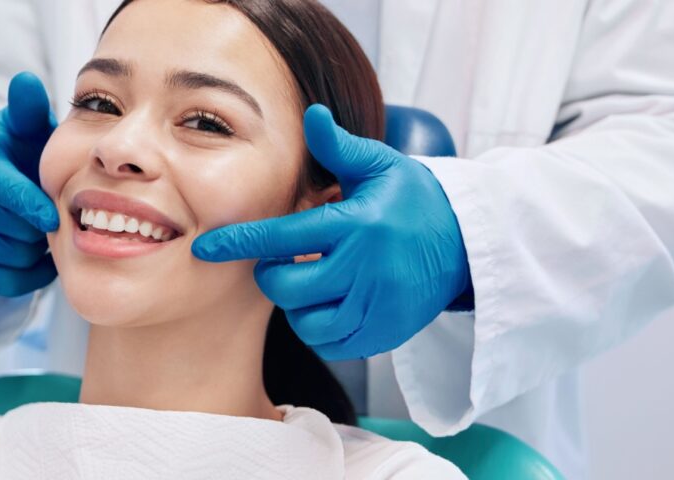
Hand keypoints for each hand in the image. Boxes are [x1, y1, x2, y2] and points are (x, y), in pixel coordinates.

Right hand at [0, 72, 59, 296]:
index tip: (53, 217)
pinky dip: (27, 274)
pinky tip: (39, 255)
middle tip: (58, 218)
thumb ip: (28, 108)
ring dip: (35, 249)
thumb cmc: (19, 150)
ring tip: (46, 232)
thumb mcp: (24, 126)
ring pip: (7, 256)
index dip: (28, 205)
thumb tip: (26, 81)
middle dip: (38, 227)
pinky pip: (0, 280)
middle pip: (8, 228)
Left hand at [192, 105, 471, 359]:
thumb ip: (339, 148)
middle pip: (286, 287)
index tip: (205, 248)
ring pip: (305, 321)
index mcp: (355, 224)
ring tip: (312, 281)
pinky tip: (330, 303)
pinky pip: (331, 343)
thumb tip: (311, 114)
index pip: (281, 237)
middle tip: (287, 260)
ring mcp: (377, 305)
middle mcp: (365, 268)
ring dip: (297, 304)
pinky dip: (320, 328)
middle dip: (273, 275)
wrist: (468, 243)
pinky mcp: (386, 333)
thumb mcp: (381, 166)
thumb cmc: (414, 200)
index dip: (238, 244)